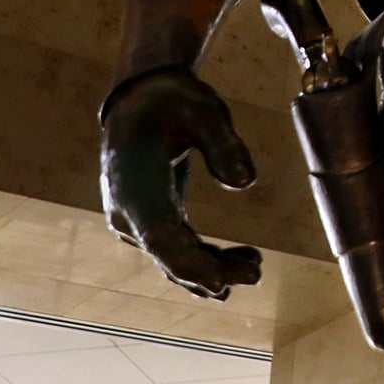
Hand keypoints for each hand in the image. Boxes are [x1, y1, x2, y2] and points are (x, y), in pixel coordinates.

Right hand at [100, 68, 264, 298]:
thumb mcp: (202, 109)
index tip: (219, 285)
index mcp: (134, 185)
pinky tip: (244, 259)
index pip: (160, 237)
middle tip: (256, 273)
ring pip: (174, 257)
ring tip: (255, 267)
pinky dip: (207, 258)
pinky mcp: (150, 219)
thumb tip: (244, 183)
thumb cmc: (172, 100)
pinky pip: (178, 248)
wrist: (141, 98)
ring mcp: (135, 220)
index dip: (189, 264)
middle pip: (170, 255)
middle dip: (211, 271)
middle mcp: (127, 211)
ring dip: (213, 268)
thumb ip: (223, 143)